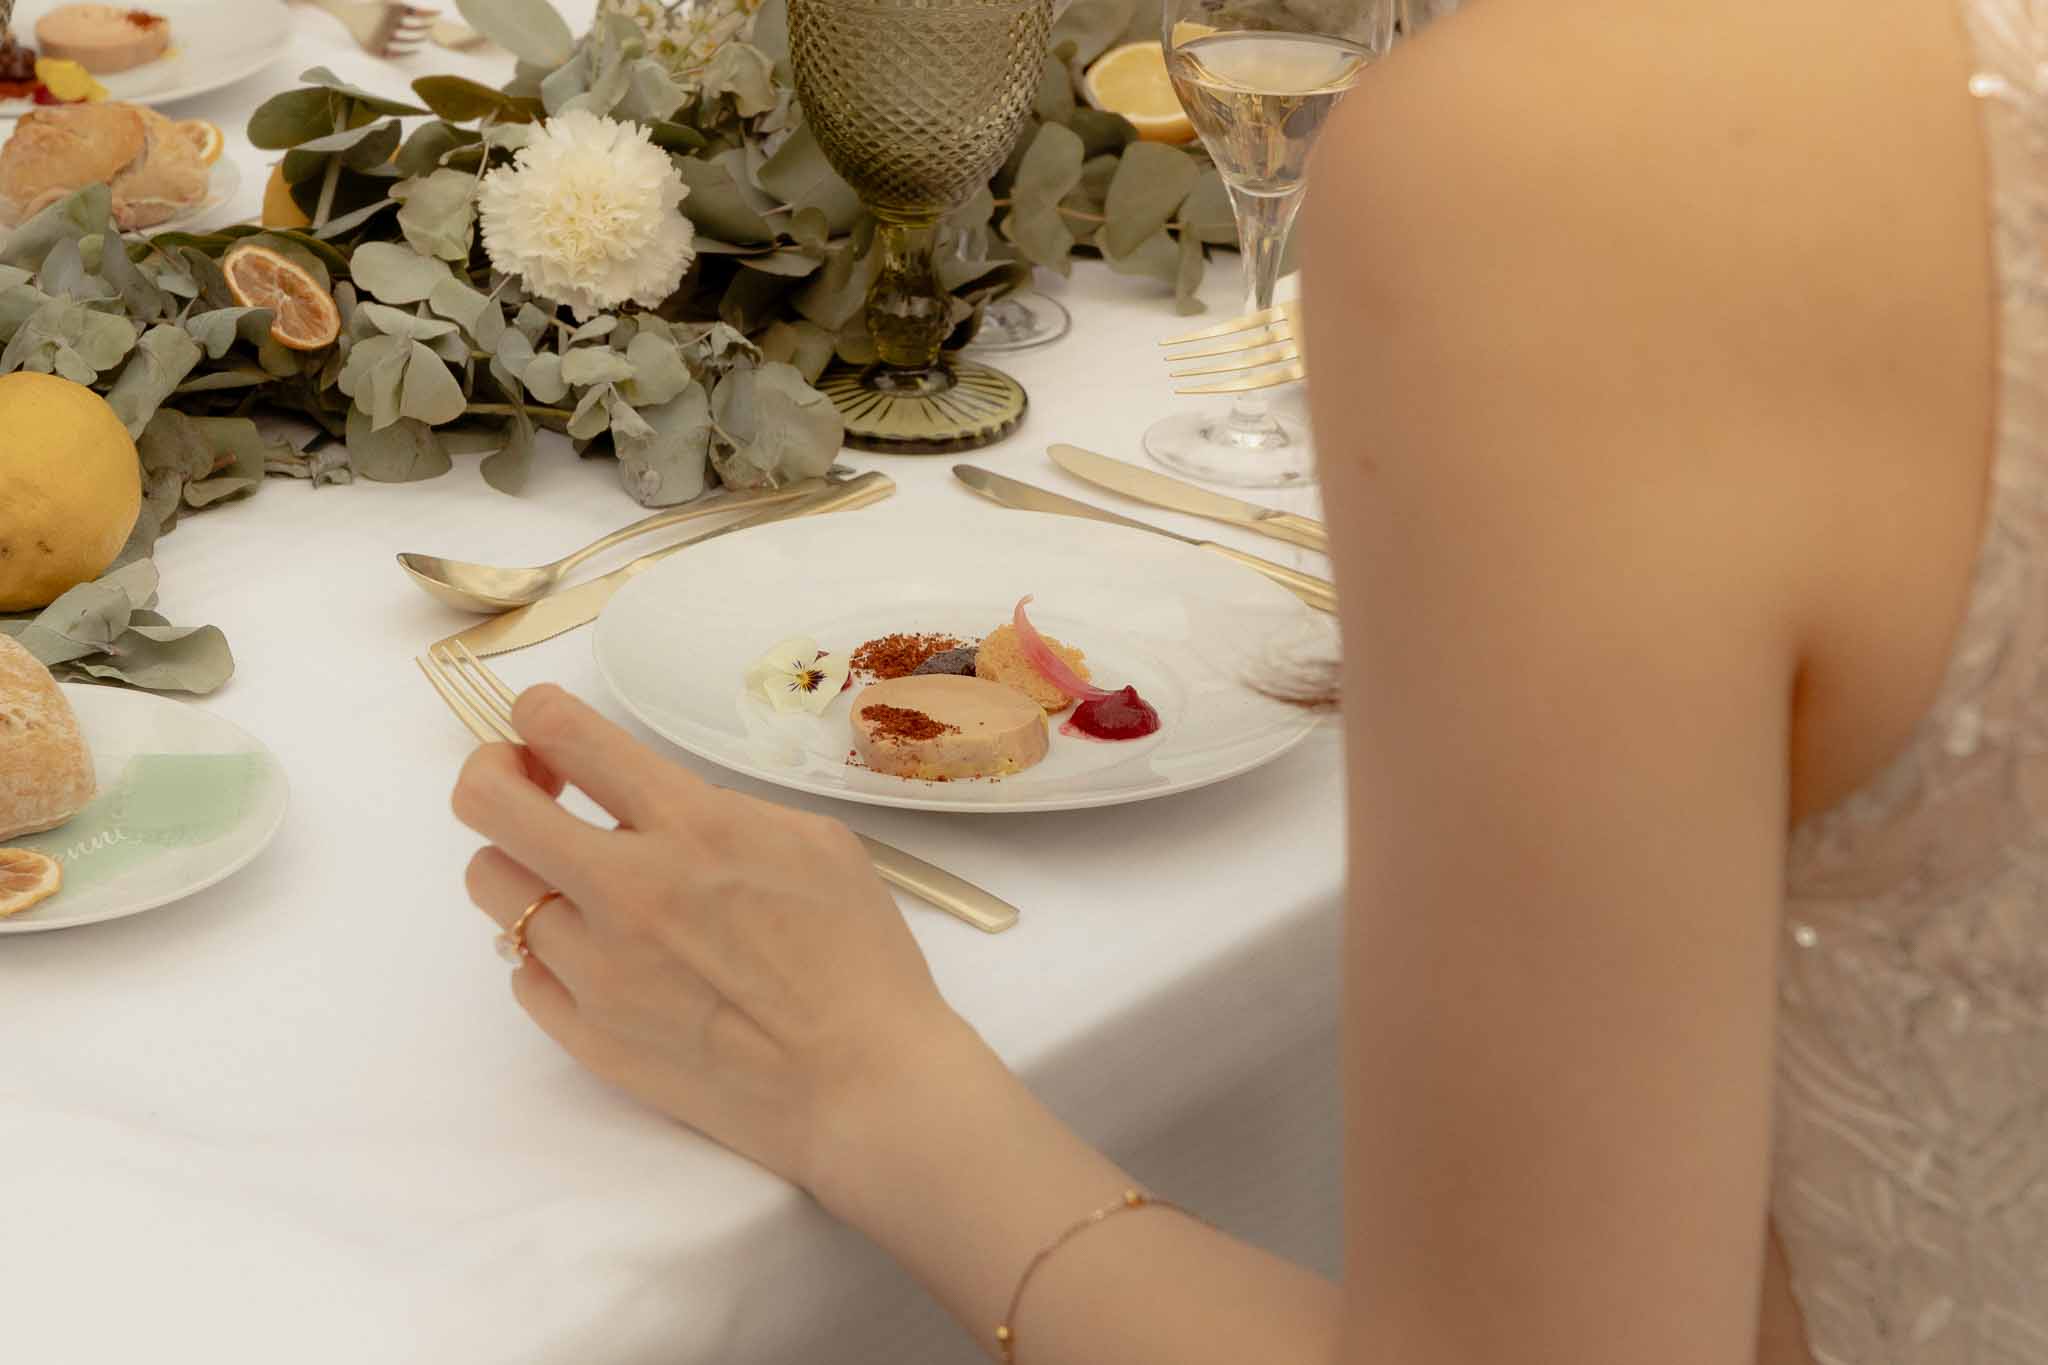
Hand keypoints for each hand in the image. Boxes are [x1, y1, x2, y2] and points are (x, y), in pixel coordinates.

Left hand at [450, 684, 959, 1192]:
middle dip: (495, 773)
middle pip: (487, 802)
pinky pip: (523, 973)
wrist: (862, 1084)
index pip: (563, 733)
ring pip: (493, 887)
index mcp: (690, 827)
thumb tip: (658, 804)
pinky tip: (603, 956)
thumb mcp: (816, 844)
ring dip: (525, 866)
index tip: (544, 727)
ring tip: (576, 882)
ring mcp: (596, 969)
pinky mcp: (587, 1036)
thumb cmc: (858, 961)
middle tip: (533, 787)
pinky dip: (550, 952)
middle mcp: (625, 890)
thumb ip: (722, 810)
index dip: (537, 714)